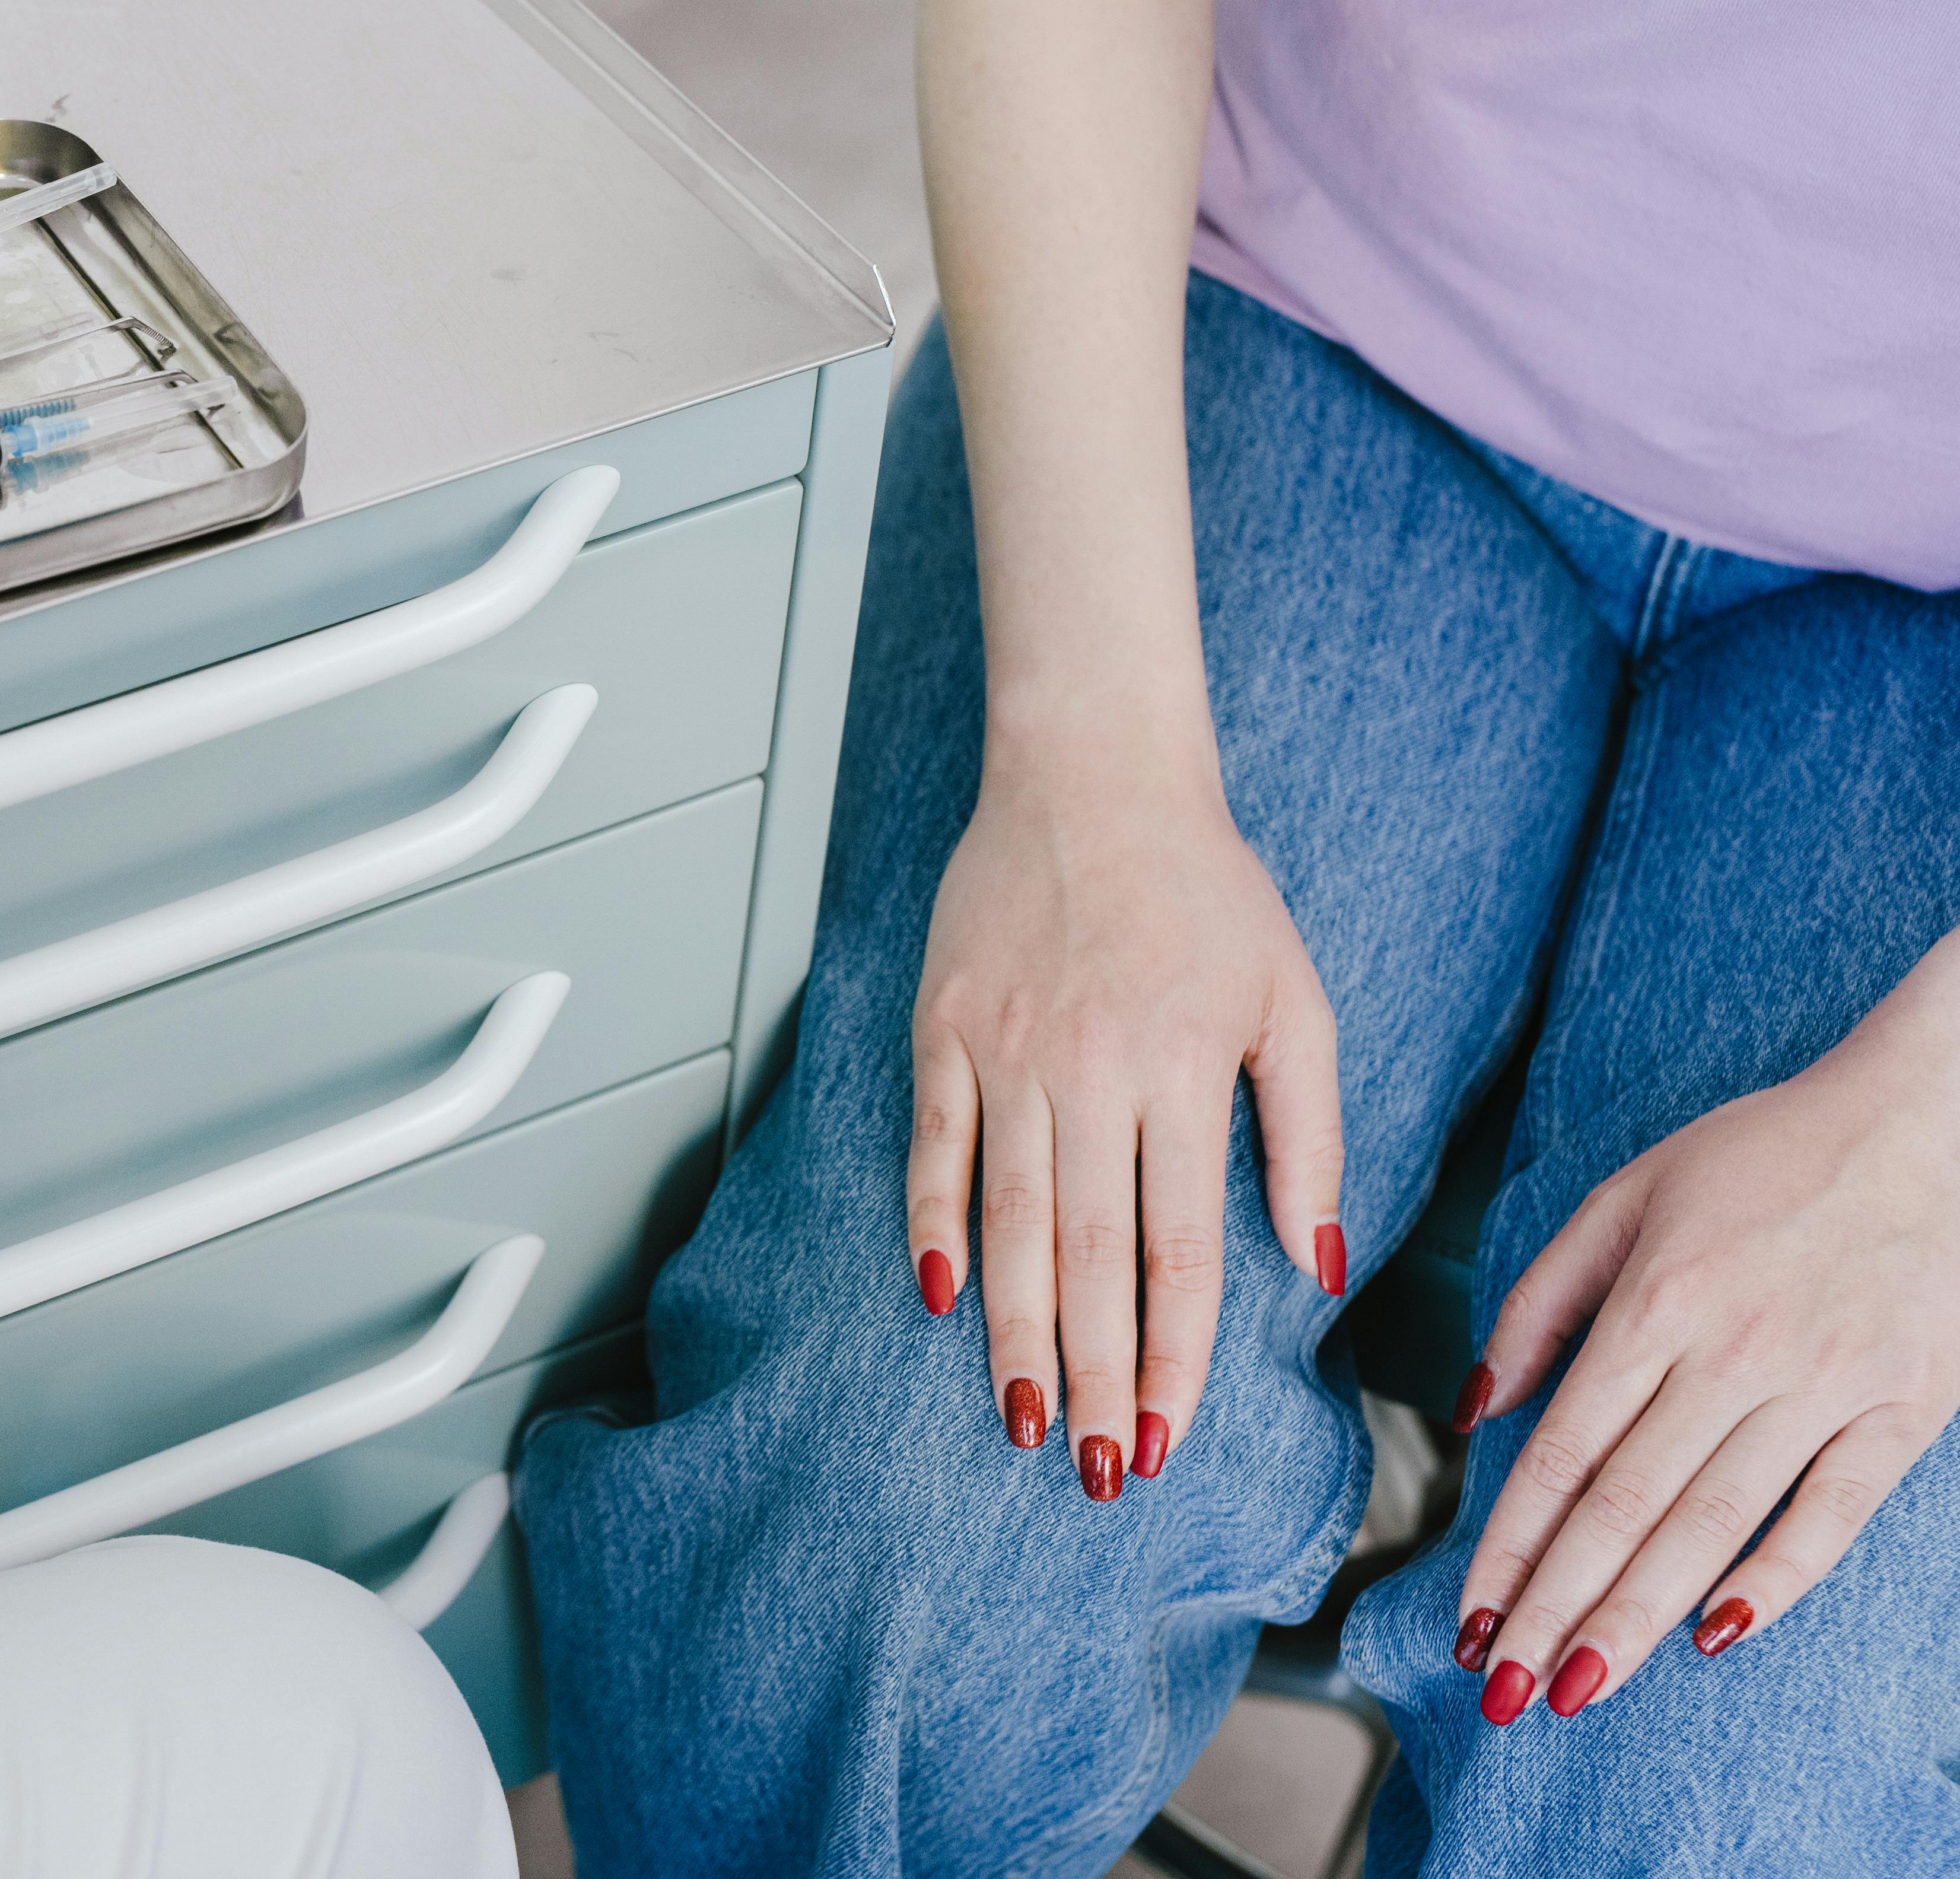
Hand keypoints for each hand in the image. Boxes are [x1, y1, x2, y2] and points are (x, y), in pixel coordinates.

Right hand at [907, 733, 1344, 1495]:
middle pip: (1089, 1257)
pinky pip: (934, 1150)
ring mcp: (1004, 1054)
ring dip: (1014, 1331)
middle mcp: (1088, 1072)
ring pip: (1009, 1223)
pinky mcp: (943, 1031)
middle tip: (1090, 1471)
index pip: (1179, 1248)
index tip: (1164, 1438)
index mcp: (1180, 1072)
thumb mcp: (1292, 1003)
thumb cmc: (1207, 892)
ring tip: (1019, 1421)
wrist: (1090, 778)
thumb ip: (1307, 1135)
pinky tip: (943, 1301)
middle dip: (1091, 1376)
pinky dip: (933, 1227)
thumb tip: (1315, 1262)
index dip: (1172, 1355)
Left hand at [1450, 936, 1959, 1721]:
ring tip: (1578, 1685)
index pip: (1561, 1456)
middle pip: (1625, 1509)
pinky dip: (1772, 1581)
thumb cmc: (1758, 1155)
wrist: (1927, 1124)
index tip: (1467, 1617)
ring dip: (1639, 1616)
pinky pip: (1829, 1517)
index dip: (1508, 1547)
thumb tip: (1479, 1404)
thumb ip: (1541, 1302)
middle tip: (1502, 1690)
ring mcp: (1825, 1389)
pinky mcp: (1903, 1411)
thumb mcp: (1622, 1197)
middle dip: (1556, 1609)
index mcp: (1654, 1304)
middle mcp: (1733, 1356)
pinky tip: (1713, 1636)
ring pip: (1712, 1528)